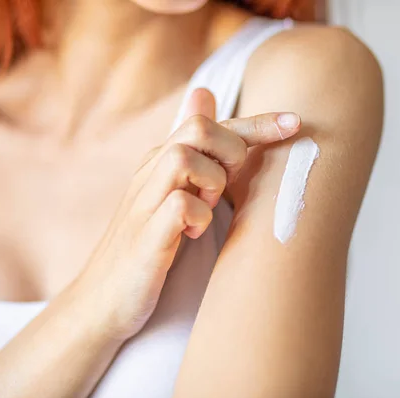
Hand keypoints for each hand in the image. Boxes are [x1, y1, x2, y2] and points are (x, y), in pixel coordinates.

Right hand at [73, 88, 300, 339]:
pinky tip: (194, 234)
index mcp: (162, 161)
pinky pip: (179, 205)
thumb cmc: (149, 244)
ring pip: (183, 158)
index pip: (211, 123)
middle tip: (230, 184)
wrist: (103, 300)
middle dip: (231, 150)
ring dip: (211, 182)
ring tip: (209, 207)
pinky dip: (198, 216)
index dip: (258, 122)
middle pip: (197, 128)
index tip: (295, 123)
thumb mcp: (173, 191)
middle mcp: (151, 173)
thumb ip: (194, 151)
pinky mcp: (145, 237)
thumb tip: (205, 95)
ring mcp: (144, 203)